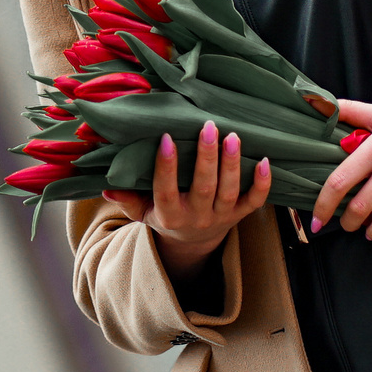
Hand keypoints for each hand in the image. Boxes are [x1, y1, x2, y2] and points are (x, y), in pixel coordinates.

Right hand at [102, 121, 271, 280]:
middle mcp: (197, 217)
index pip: (166, 190)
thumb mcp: (142, 212)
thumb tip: (105, 186)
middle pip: (204, 188)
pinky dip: (262, 184)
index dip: (166, 167)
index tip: (166, 138)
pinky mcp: (240, 215)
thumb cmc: (165, 217)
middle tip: (208, 127)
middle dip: (207, 158)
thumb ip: (126, 199)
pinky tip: (265, 161)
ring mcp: (221, 217)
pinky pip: (254, 202)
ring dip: (232, 164)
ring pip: (229, 191)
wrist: (194, 244)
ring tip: (233, 136)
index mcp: (170, 215)